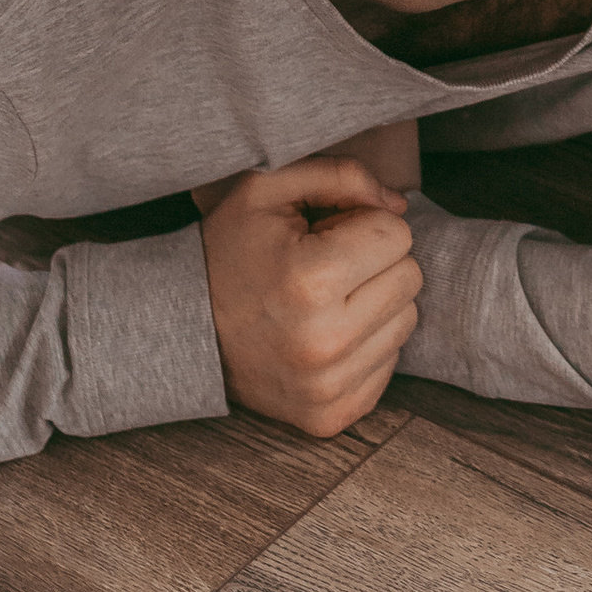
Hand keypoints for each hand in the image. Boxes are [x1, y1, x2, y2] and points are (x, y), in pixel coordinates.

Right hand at [198, 154, 420, 437]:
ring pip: (406, 322)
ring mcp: (328, 387)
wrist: (181, 330)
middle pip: (410, 279)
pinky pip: (389, 366)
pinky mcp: (331, 416)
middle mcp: (326, 341)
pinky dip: (365, 346)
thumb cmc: (227, 252)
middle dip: (375, 263)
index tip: (325, 235)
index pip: (399, 236)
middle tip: (326, 266)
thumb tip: (399, 204)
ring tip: (324, 301)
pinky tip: (324, 334)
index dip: (363, 225)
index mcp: (313, 280)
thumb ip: (340, 175)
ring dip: (374, 304)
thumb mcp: (267, 189)